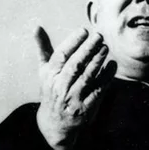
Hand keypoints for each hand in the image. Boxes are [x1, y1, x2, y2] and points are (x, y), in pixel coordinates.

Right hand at [35, 27, 116, 149]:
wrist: (54, 123)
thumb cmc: (52, 89)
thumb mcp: (45, 70)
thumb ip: (43, 48)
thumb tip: (37, 26)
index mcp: (49, 76)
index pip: (61, 56)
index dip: (72, 42)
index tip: (84, 30)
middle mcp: (60, 87)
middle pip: (75, 65)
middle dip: (88, 49)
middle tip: (99, 36)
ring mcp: (73, 99)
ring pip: (87, 77)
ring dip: (97, 61)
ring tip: (105, 48)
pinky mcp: (85, 108)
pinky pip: (98, 91)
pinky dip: (106, 78)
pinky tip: (111, 66)